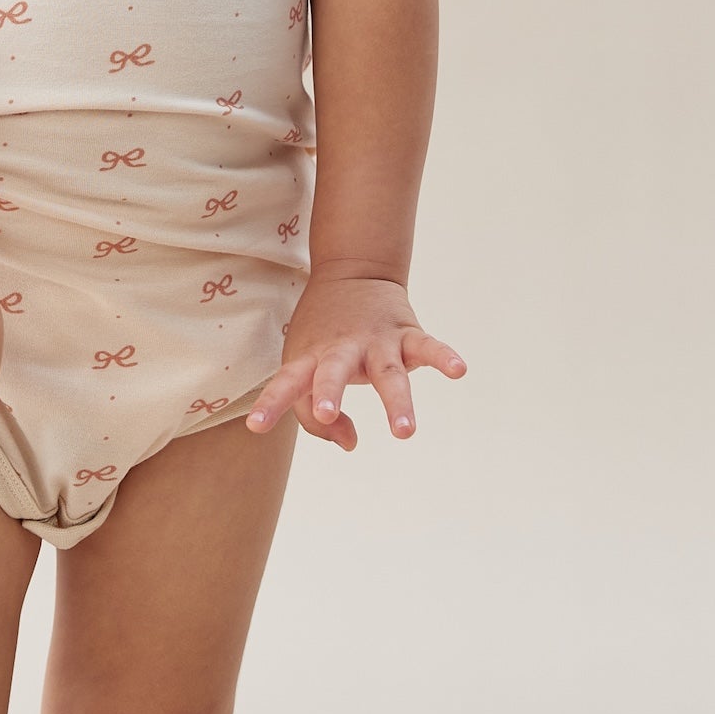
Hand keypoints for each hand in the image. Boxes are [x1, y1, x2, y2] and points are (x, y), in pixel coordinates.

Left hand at [246, 273, 464, 449]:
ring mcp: (376, 341)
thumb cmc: (323, 334)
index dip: (272, 403)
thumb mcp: (306, 365)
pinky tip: (459, 370)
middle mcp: (341, 349)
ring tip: (405, 431)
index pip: (286, 381)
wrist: (352, 270)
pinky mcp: (406, 334)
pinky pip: (427, 347)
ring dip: (396, 401)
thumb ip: (318, 417)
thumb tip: (349, 443)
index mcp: (310, 357)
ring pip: (388, 373)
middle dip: (330, 393)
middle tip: (328, 415)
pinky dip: (444, 357)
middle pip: (333, 372)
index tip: (256, 425)